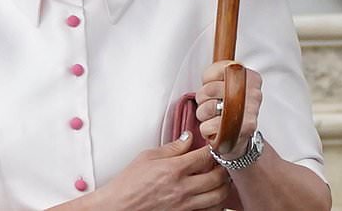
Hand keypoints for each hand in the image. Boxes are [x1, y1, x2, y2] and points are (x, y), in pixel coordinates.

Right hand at [94, 132, 230, 210]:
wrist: (119, 207)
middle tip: (219, 163)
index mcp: (174, 170)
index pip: (205, 156)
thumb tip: (187, 138)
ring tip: (218, 180)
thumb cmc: (128, 184)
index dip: (213, 150)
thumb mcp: (147, 157)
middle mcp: (183, 189)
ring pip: (218, 197)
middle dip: (222, 168)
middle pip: (218, 177)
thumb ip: (172, 148)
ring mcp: (185, 206)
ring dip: (223, 187)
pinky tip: (210, 197)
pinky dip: (215, 204)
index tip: (213, 147)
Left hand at [196, 60, 262, 158]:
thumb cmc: (230, 109)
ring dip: (203, 114)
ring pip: (209, 107)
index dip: (209, 79)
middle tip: (211, 104)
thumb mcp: (225, 84)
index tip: (213, 88)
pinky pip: (210, 126)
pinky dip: (206, 129)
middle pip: (210, 88)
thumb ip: (217, 72)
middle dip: (203, 98)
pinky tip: (215, 129)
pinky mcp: (242, 130)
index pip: (222, 68)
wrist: (239, 139)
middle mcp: (254, 94)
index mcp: (252, 78)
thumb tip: (209, 76)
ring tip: (212, 117)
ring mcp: (250, 112)